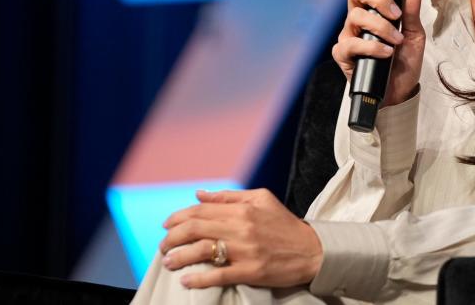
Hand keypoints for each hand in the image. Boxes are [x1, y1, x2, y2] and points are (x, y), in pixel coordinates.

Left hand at [159, 188, 322, 288]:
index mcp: (243, 209)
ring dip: (180, 256)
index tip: (166, 225)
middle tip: (163, 246)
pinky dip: (199, 279)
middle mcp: (242, 228)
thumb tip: (199, 194)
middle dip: (172, 237)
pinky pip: (218, 276)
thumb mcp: (261, 200)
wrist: (311, 250)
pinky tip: (186, 280)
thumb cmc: (285, 224)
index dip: (178, 217)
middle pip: (196, 229)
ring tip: (168, 262)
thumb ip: (229, 197)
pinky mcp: (251, 271)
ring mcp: (246, 251)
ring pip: (203, 251)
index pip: (201, 210)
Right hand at [331, 0, 424, 106]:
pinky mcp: (344, 55)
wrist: (400, 91)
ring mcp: (349, 36)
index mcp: (372, 9)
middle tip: (395, 13)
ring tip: (396, 39)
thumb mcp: (415, 33)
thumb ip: (412, 9)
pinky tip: (385, 52)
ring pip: (355, 16)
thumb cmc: (404, 61)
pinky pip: (351, 44)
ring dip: (380, 26)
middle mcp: (358, 19)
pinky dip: (372, 47)